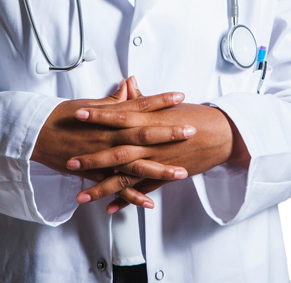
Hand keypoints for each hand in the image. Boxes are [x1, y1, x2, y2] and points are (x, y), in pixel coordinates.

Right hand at [31, 80, 195, 207]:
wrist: (37, 133)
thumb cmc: (62, 116)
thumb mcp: (89, 104)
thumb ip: (112, 101)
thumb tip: (128, 87)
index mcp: (109, 116)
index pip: (140, 105)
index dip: (160, 100)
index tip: (180, 95)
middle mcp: (109, 135)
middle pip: (144, 134)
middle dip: (169, 133)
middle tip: (191, 131)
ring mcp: (103, 156)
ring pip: (136, 164)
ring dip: (160, 169)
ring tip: (182, 173)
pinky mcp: (95, 173)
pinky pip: (116, 186)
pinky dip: (133, 196)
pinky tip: (150, 203)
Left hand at [72, 77, 247, 212]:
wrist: (221, 134)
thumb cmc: (194, 115)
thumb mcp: (166, 105)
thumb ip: (143, 99)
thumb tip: (129, 82)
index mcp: (149, 120)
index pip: (118, 116)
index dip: (98, 115)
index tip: (78, 114)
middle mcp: (150, 142)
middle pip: (116, 150)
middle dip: (91, 157)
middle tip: (69, 161)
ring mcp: (157, 161)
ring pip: (125, 176)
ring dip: (103, 186)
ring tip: (82, 196)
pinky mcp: (166, 175)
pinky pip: (142, 189)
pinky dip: (127, 199)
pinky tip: (110, 208)